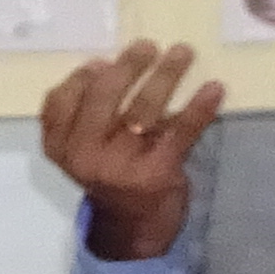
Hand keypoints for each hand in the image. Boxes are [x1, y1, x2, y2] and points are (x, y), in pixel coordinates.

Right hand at [37, 40, 222, 258]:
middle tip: (147, 45)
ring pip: (143, 110)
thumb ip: (83, 115)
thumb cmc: (110, 176)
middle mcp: (84, 156)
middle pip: (103, 99)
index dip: (81, 78)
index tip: (102, 60)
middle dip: (127, 67)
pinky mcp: (156, 173)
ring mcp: (120, 165)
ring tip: (182, 52)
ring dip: (166, 75)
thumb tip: (104, 64)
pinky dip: (199, 108)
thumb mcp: (81, 150)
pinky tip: (214, 88)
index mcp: (59, 147)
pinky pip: (180, 133)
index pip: (60, 102)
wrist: (133, 228)